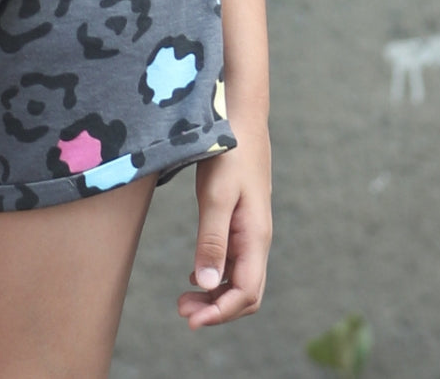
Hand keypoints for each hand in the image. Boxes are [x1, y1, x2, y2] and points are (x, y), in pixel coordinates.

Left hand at [178, 119, 271, 328]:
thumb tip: (208, 286)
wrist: (240, 118)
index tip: (192, 321)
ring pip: (239, 278)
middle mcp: (257, 239)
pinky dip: (215, 275)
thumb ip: (212, 240)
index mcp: (255, 237)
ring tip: (183, 299)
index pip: (247, 292)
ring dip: (214, 294)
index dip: (221, 313)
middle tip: (182, 311)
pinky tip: (195, 276)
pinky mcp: (240, 220)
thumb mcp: (215, 196)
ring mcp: (250, 230)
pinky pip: (233, 260)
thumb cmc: (228, 153)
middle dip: (217, 309)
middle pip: (245, 292)